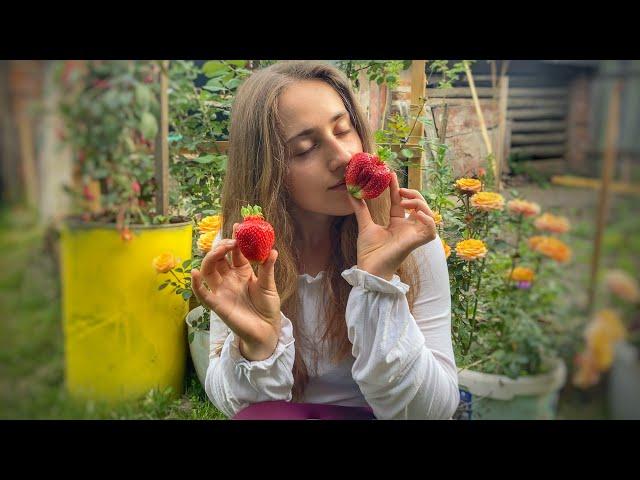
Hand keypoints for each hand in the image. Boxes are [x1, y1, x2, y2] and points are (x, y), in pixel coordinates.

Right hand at [191, 223, 280, 360]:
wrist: (266, 329)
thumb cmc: (267, 307)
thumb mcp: (269, 286)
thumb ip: (268, 269)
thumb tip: (273, 250)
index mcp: (242, 271)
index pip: (235, 252)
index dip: (235, 239)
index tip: (238, 226)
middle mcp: (229, 278)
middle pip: (218, 258)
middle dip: (222, 247)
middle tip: (232, 241)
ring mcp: (221, 290)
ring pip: (208, 271)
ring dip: (211, 258)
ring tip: (221, 249)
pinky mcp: (217, 304)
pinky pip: (203, 294)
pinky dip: (197, 284)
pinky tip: (196, 274)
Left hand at [346, 171, 436, 280]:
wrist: (368, 269)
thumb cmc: (368, 252)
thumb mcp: (365, 225)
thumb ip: (360, 209)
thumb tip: (351, 192)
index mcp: (397, 225)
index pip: (400, 202)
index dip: (397, 188)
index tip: (391, 174)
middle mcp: (407, 229)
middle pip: (419, 206)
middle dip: (413, 194)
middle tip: (400, 190)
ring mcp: (413, 235)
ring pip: (429, 215)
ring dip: (420, 204)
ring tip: (405, 202)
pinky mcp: (416, 243)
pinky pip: (431, 230)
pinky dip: (428, 220)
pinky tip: (416, 214)